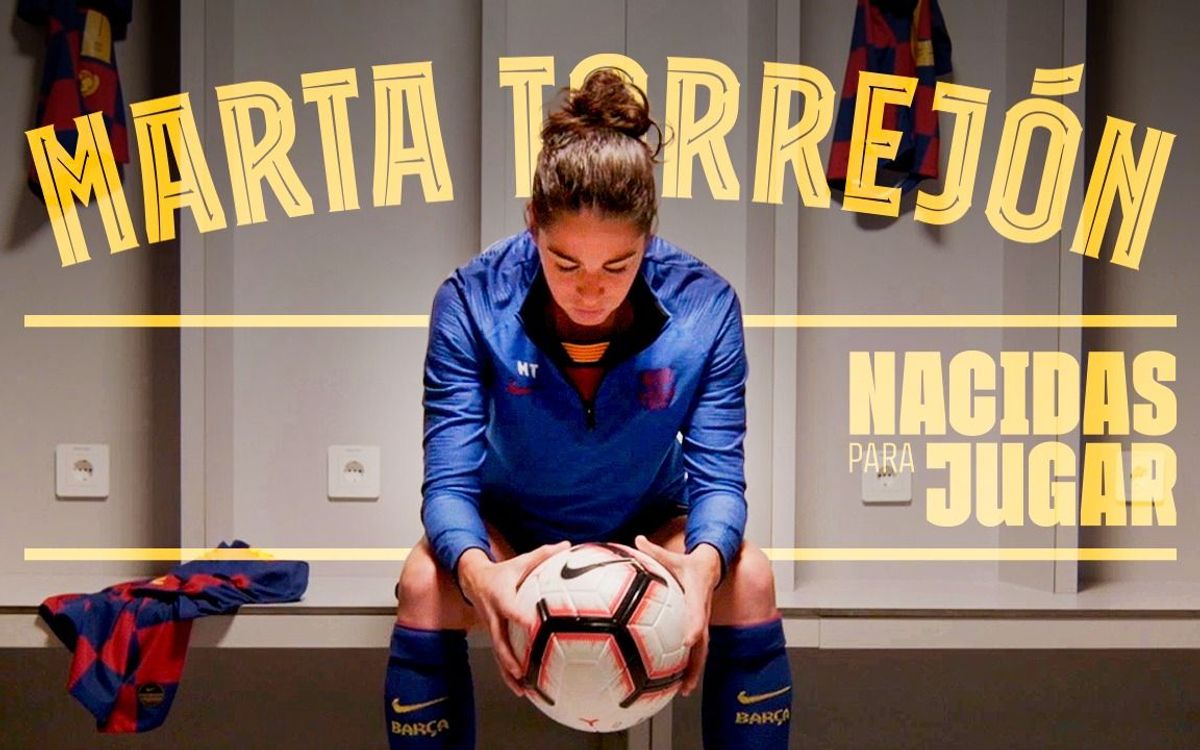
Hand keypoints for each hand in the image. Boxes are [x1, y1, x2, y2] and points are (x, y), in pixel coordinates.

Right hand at [457, 541, 569, 696]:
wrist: (473, 579)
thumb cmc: (502, 572)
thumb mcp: (519, 561)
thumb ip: (543, 555)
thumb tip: (567, 545)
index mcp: (501, 596)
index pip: (510, 608)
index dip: (520, 617)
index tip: (532, 626)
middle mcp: (493, 616)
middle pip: (499, 639)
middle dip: (510, 657)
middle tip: (522, 670)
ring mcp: (491, 628)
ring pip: (498, 654)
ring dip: (508, 673)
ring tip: (522, 688)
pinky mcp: (493, 636)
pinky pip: (500, 657)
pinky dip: (508, 674)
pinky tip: (520, 688)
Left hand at [634, 535, 720, 696]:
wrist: (713, 566)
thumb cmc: (691, 563)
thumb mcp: (674, 556)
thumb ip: (655, 550)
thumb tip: (637, 539)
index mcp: (697, 595)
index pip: (697, 612)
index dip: (693, 626)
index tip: (687, 640)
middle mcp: (702, 612)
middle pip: (702, 641)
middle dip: (695, 662)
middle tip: (686, 681)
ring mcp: (703, 622)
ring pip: (702, 650)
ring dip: (695, 671)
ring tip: (684, 690)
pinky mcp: (700, 628)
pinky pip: (697, 649)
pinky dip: (691, 666)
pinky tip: (680, 681)